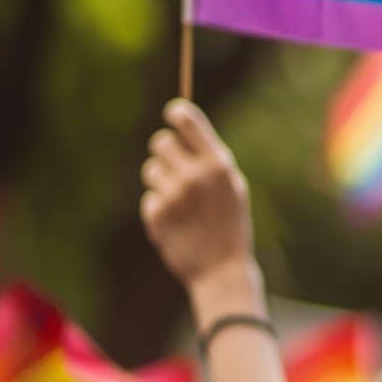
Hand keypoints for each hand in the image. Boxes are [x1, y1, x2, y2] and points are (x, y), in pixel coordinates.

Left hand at [140, 99, 253, 288]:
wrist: (221, 269)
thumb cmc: (229, 225)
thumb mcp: (232, 188)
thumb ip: (210, 161)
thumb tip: (184, 128)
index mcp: (219, 165)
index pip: (188, 122)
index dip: (177, 112)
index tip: (173, 112)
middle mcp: (196, 174)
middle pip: (161, 141)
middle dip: (165, 152)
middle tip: (176, 168)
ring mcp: (174, 193)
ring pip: (151, 169)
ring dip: (161, 182)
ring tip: (181, 203)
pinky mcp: (157, 212)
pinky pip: (149, 197)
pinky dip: (159, 208)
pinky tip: (177, 224)